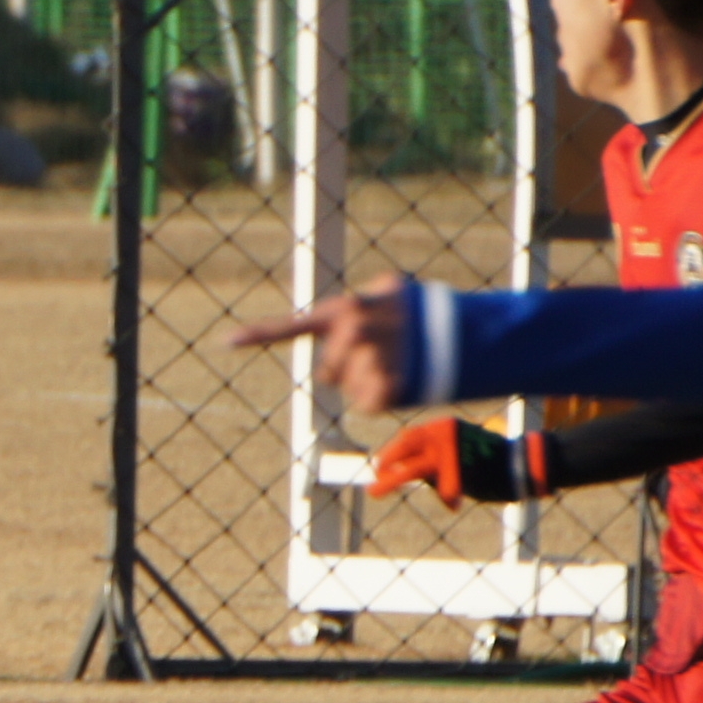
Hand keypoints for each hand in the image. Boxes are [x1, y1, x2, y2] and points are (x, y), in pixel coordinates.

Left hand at [233, 284, 415, 413]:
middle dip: (343, 371)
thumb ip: (349, 317)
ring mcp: (374, 356)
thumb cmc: (424, 317)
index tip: (225, 342)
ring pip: (348, 388)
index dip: (259, 334)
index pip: (298, 324)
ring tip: (398, 365)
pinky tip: (404, 380)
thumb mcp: (388, 298)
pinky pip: (368, 403)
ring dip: (367, 384)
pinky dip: (383, 399)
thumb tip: (327, 355)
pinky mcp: (393, 386)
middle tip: (374, 360)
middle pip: (327, 370)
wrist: (477, 331)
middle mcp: (358, 328)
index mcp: (351, 308)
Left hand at [370, 416, 525, 507]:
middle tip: (375, 474)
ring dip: (390, 480)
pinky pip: (441, 487)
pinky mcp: (457, 470)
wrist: (523, 463)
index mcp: (444, 426)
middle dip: (386, 461)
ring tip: (374, 491)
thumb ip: (436, 457)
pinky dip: (446, 495)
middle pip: (404, 446)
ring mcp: (449, 451)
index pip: (410, 436)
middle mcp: (443, 434)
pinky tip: (455, 502)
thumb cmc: (493, 460)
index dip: (393, 451)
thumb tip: (407, 472)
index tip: (380, 464)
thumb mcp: (460, 451)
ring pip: (410, 468)